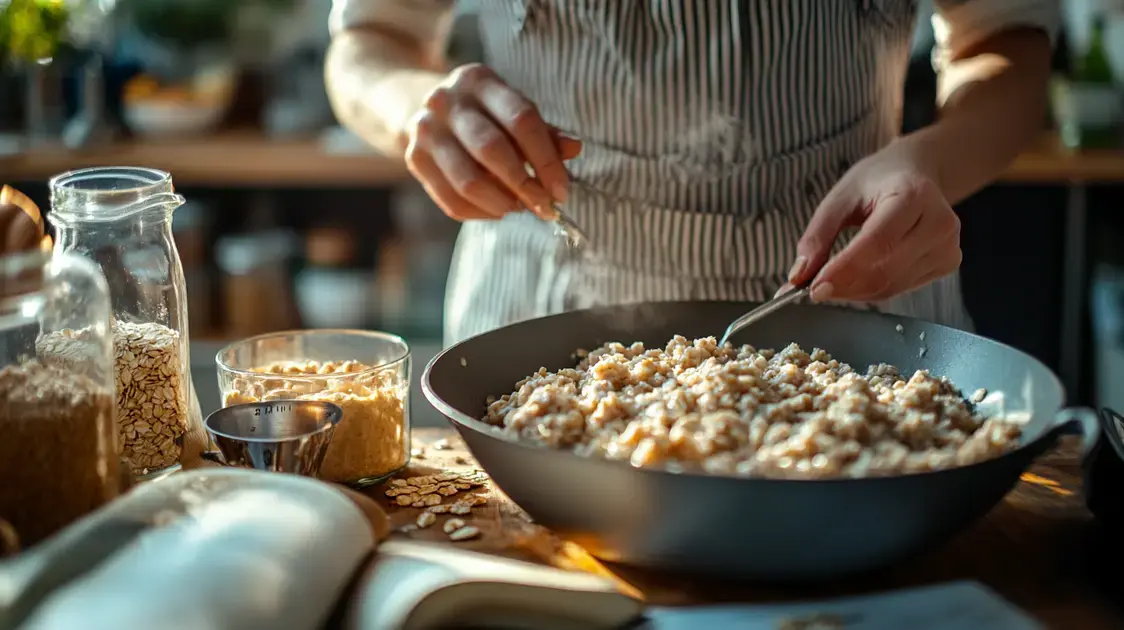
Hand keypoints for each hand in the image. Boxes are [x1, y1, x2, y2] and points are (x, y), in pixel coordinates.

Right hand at [404, 63, 581, 221]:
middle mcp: (448, 101)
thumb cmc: (483, 114)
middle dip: (524, 186)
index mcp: (480, 81)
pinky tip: (497, 210)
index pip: (521, 120)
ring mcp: (426, 131)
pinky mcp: (414, 159)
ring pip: (468, 180)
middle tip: (544, 207)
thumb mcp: (512, 110)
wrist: (422, 108)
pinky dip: (480, 213)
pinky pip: (450, 200)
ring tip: (520, 208)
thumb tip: (574, 148)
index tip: (561, 190)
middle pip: (492, 150)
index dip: (545, 160)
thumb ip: (544, 132)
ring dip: (502, 203)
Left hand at [787, 142, 961, 302]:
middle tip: (813, 288)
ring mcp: (948, 246)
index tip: (813, 287)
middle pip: (884, 271)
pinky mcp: (948, 263)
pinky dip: (872, 290)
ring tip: (833, 280)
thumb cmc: (877, 182)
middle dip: (843, 286)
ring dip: (854, 292)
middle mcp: (938, 222)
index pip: (877, 243)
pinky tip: (858, 277)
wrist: (916, 173)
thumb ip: (816, 237)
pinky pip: (900, 288)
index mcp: (913, 194)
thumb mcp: (839, 198)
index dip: (843, 270)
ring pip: (891, 286)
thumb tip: (798, 276)